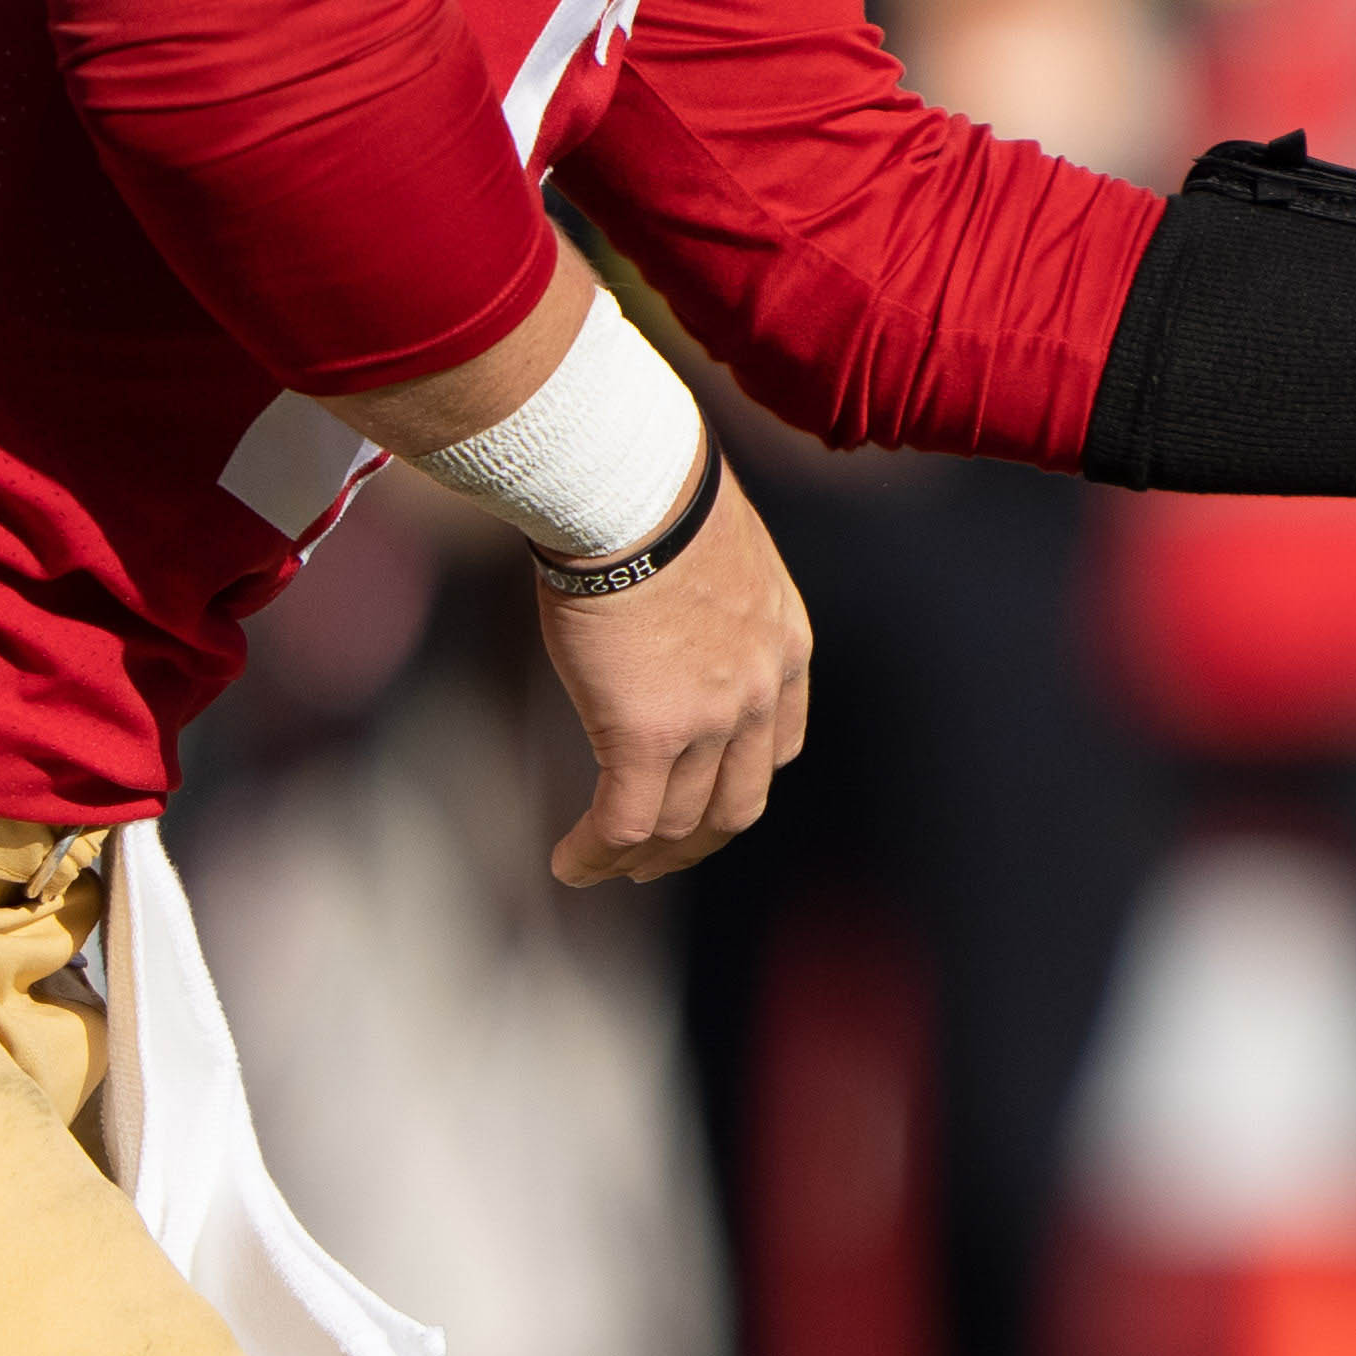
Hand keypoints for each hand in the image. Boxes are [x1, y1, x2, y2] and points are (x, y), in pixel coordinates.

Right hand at [532, 451, 815, 884]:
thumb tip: (667, 598)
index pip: (780, 745)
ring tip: (601, 866)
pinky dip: (596, 855)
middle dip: (697, 840)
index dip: (738, 781)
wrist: (632, 488)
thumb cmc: (656, 497)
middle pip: (737, 802)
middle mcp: (761, 692)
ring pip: (679, 824)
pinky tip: (569, 864)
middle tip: (657, 858)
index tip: (704, 796)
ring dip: (639, 857)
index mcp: (786, 647)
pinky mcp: (648, 734)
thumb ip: (711, 600)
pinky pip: (625, 822)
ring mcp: (710, 720)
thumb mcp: (717, 552)